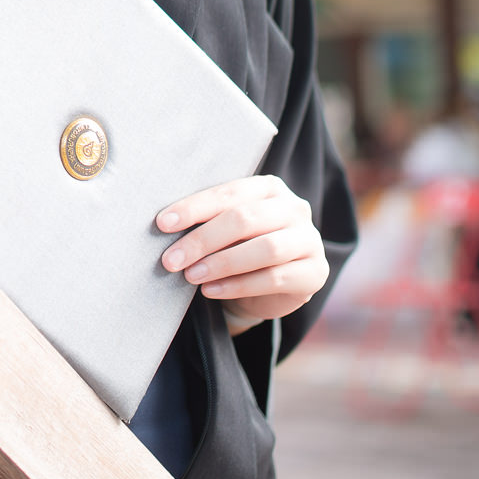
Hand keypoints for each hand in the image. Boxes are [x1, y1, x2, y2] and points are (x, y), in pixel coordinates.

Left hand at [157, 175, 327, 333]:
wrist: (266, 288)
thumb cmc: (237, 247)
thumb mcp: (223, 229)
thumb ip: (206, 220)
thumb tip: (164, 223)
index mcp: (269, 188)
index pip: (230, 192)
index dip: (195, 207)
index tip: (162, 223)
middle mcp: (294, 208)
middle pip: (245, 219)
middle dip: (203, 240)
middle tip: (171, 259)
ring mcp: (309, 240)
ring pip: (265, 249)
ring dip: (221, 263)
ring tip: (190, 276)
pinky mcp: (315, 273)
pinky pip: (274, 278)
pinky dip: (238, 286)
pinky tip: (210, 290)